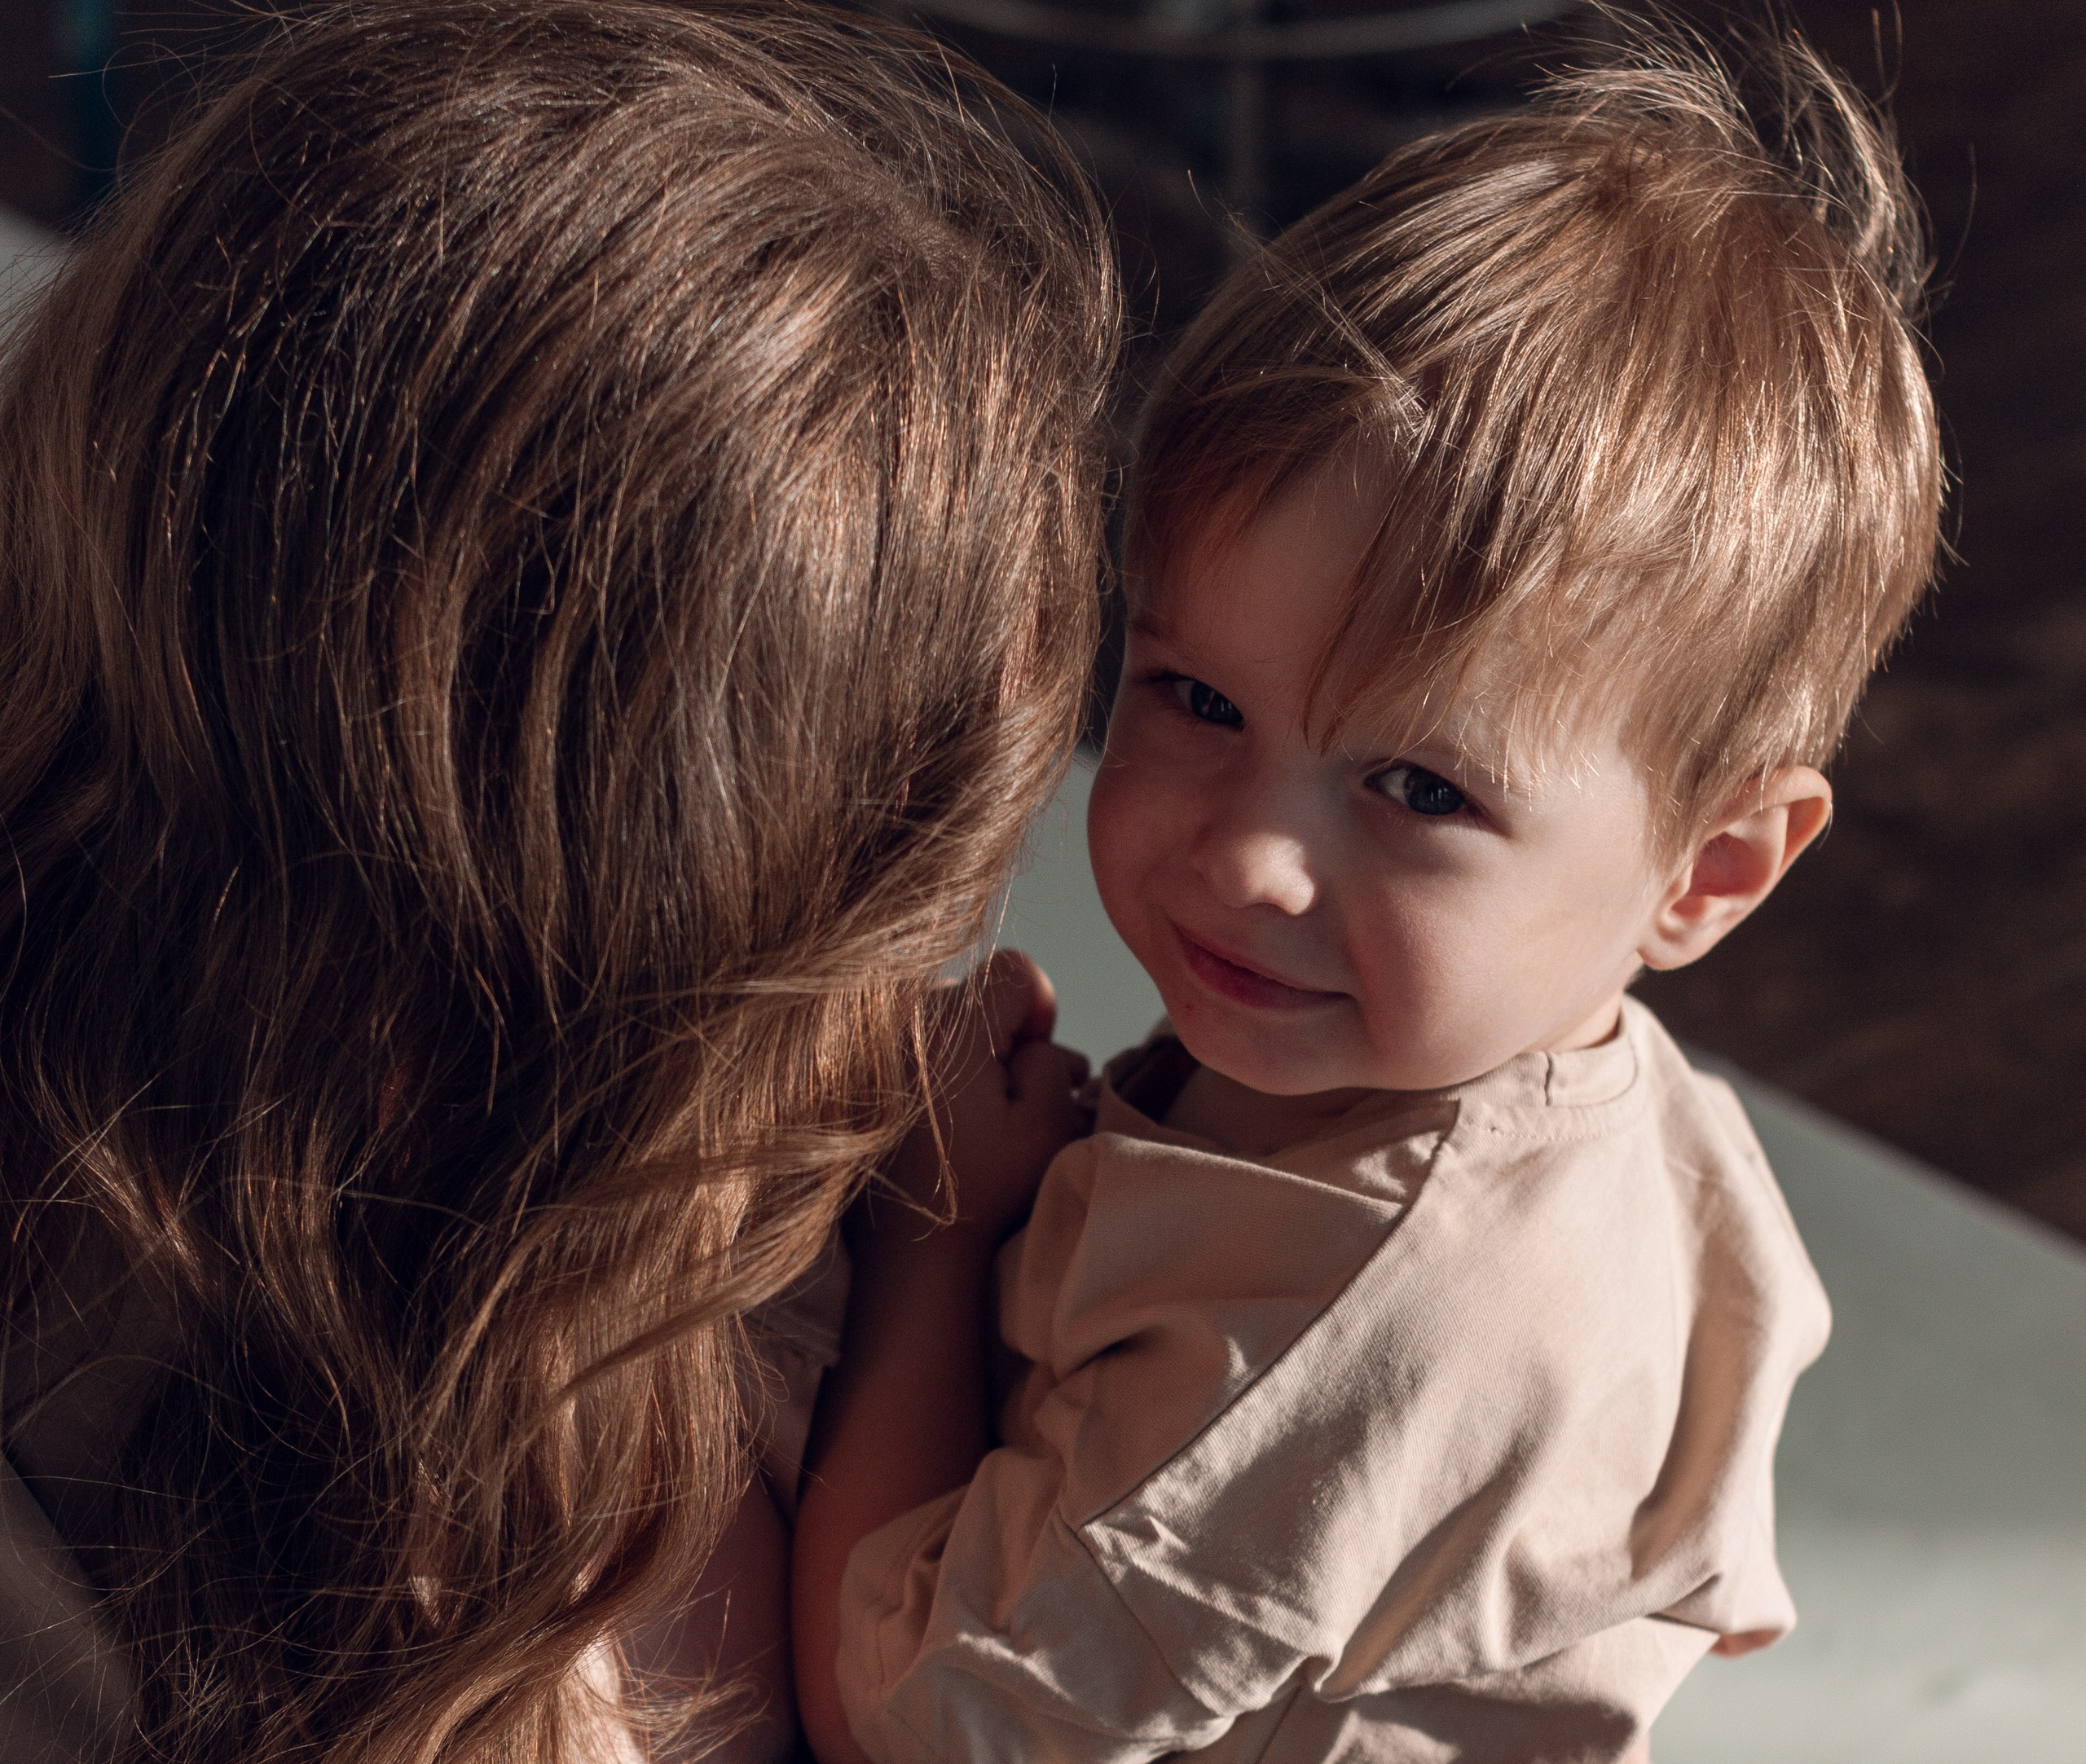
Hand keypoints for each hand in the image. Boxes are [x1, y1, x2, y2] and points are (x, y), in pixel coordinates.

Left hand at [888, 950, 1089, 1239]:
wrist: (907, 1252)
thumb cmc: (983, 1193)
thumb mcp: (1045, 1126)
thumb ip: (1050, 1058)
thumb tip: (1032, 1036)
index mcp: (952, 1030)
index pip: (1016, 972)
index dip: (1041, 1012)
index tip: (1031, 1062)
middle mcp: (902, 1023)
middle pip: (976, 994)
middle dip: (1003, 1035)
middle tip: (1008, 1100)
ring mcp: (871, 1045)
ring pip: (944, 1018)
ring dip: (968, 1052)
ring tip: (975, 1115)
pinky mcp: (854, 1071)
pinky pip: (910, 1041)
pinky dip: (932, 1067)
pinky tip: (937, 1119)